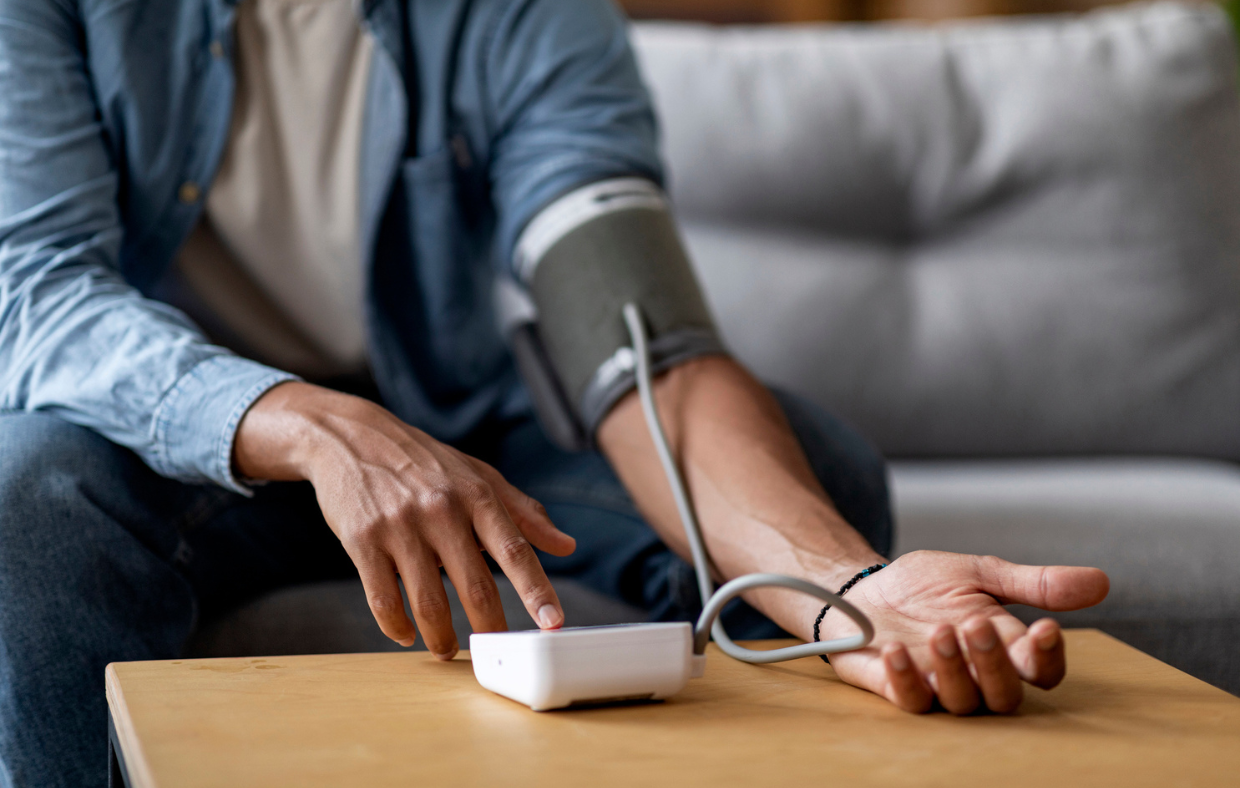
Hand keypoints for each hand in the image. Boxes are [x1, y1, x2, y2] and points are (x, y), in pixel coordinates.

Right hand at [234, 382, 575, 658]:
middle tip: (496, 651)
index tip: (553, 624)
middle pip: (475, 586)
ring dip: (441, 638)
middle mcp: (442, 510)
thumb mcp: (479, 476)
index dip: (536, 590)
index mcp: (477, 495)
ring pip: (429, 601)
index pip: (514, 550)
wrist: (351, 436)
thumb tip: (566, 546)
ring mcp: (401, 526)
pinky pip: (382, 599)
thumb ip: (524, 513)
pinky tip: (406, 634)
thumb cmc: (425, 462)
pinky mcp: (363, 540)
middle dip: (489, 628)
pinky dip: (396, 626)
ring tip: (447, 650)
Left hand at [817, 550, 1109, 713]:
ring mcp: (937, 686)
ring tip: (939, 632)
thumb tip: (1101, 582)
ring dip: (954, 669)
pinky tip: (895, 652)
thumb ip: (1034, 583)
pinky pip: (910, 701)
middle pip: (1006, 695)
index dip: (1048, 657)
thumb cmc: (926, 585)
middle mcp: (976, 675)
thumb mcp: (980, 573)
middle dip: (995, 663)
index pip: (1042, 671)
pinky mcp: (897, 688)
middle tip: (977, 624)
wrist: (864, 586)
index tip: (1045, 629)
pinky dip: (905, 680)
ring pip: (962, 703)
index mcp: (1005, 648)